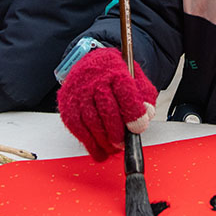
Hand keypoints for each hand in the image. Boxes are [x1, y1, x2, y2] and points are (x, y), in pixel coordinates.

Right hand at [57, 47, 157, 161]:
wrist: (89, 65)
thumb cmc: (114, 75)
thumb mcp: (135, 80)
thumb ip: (144, 97)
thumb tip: (147, 113)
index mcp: (115, 71)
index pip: (125, 92)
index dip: (133, 113)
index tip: (138, 128)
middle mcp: (94, 81)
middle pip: (107, 110)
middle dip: (117, 132)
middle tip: (123, 143)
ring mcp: (79, 94)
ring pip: (92, 122)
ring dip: (104, 141)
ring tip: (114, 148)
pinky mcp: (68, 106)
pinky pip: (78, 129)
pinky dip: (89, 144)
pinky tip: (99, 150)